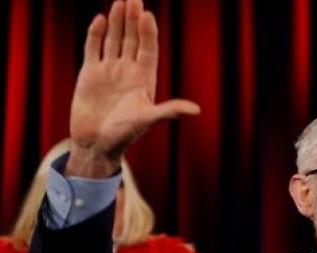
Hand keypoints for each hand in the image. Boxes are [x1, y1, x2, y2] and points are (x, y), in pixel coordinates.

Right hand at [68, 0, 199, 177]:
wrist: (96, 145)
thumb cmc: (124, 135)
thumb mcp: (148, 120)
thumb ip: (169, 111)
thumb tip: (196, 110)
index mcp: (144, 79)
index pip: (148, 50)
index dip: (148, 33)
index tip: (147, 15)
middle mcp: (128, 71)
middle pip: (133, 39)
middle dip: (133, 20)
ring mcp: (109, 70)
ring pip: (114, 39)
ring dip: (118, 21)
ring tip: (121, 2)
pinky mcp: (89, 73)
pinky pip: (93, 48)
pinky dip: (96, 34)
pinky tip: (101, 19)